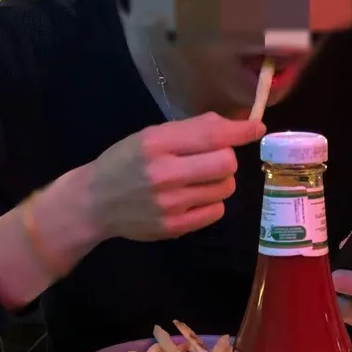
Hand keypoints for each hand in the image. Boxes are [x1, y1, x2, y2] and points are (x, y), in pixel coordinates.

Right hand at [84, 113, 265, 241]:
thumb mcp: (150, 136)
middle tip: (211, 159)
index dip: (240, 131)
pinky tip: (192, 198)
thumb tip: (235, 123)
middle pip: (226, 163)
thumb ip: (191, 129)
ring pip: (225, 188)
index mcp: (157, 143)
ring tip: (197, 179)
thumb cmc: (124, 162)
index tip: (257, 128)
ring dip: (219, 181)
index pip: (212, 135)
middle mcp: (164, 173)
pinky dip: (211, 202)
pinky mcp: (175, 227)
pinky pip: (216, 211)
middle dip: (226, 158)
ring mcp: (170, 204)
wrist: (94, 202)